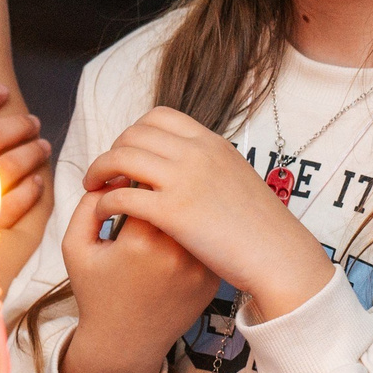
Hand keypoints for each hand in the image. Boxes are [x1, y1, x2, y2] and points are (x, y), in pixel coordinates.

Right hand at [58, 188, 214, 372]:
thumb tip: (111, 176)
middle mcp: (176, 252)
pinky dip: (190, 232)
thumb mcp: (75, 249)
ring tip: (160, 216)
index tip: (124, 187)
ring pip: (193, 215)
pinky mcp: (210, 278)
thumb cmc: (97, 294)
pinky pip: (203, 238)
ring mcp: (198, 267)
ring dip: (178, 208)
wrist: (125, 344)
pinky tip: (173, 240)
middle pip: (175, 195)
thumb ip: (87, 205)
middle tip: (144, 196)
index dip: (133, 179)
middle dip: (159, 190)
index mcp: (141, 241)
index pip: (146, 184)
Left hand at [82, 109, 331, 319]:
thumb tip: (188, 163)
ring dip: (99, 171)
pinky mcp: (173, 212)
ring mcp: (183, 180)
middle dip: (112, 151)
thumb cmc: (261, 227)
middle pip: (133, 135)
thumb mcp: (237, 178)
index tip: (127, 154)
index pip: (159, 117)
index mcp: (211, 143)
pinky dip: (104, 202)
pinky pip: (122, 195)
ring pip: (120, 158)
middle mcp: (195, 154)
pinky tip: (103, 214)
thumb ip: (210, 165)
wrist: (279, 255)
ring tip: (94, 189)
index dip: (134, 132)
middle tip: (104, 174)